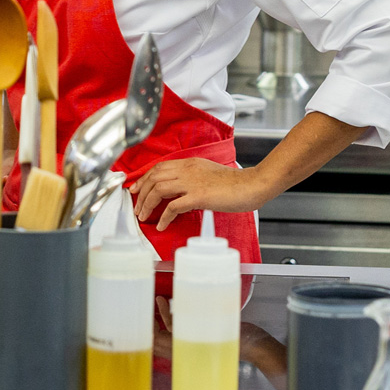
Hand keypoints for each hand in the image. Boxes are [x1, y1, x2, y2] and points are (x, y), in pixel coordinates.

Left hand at [132, 159, 270, 230]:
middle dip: (140, 193)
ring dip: (147, 204)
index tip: (136, 189)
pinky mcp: (198, 196)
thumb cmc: (235, 183)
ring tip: (143, 217)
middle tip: (136, 206)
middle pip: (153, 178)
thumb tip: (179, 194)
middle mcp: (187, 170)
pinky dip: (163, 217)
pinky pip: (173, 207)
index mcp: (189, 163)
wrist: (253, 185)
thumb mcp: (208, 174)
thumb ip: (192, 180)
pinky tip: (162, 225)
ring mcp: (192, 183)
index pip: (158, 168)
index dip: (144, 178)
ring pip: (158, 190)